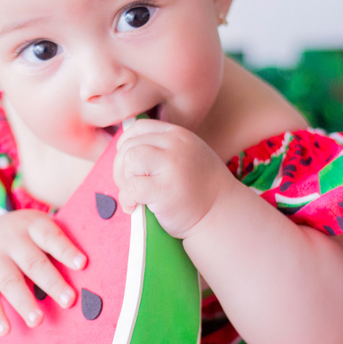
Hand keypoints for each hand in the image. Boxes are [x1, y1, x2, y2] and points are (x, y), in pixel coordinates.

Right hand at [0, 210, 85, 335]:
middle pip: (33, 262)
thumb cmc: (25, 240)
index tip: (82, 264)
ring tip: (37, 321)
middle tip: (69, 300)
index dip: (66, 250)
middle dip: (51, 282)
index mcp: (32, 225)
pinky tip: (5, 331)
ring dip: (24, 302)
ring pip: (10, 282)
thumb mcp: (37, 231)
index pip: (51, 237)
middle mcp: (11, 239)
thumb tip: (91, 276)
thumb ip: (57, 248)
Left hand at [113, 119, 232, 238]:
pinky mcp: (165, 189)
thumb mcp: (186, 156)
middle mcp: (176, 144)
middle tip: (129, 186)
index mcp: (178, 135)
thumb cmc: (198, 190)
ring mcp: (172, 165)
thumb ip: (161, 148)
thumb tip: (123, 150)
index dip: (126, 146)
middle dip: (121, 168)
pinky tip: (134, 207)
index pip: (138, 128)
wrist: (221, 215)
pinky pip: (131, 187)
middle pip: (129, 145)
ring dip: (123, 180)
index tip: (129, 166)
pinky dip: (126, 199)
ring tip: (134, 195)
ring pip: (129, 159)